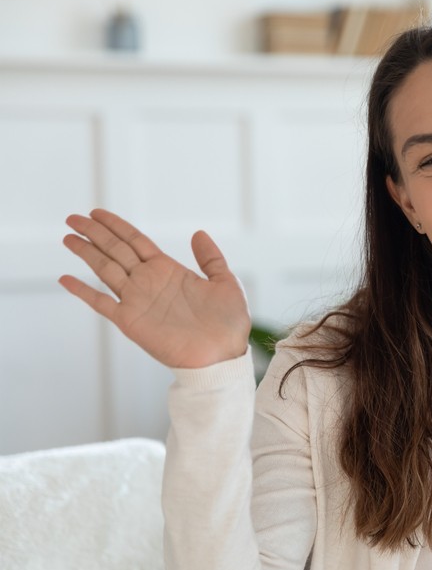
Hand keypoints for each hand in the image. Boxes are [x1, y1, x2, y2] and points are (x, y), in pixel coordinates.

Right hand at [59, 209, 250, 368]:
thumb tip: (198, 232)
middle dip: (94, 233)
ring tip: (68, 237)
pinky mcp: (131, 321)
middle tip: (72, 218)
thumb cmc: (228, 324)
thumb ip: (211, 258)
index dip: (116, 226)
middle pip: (115, 250)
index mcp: (169, 270)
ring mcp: (138, 301)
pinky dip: (82, 291)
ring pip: (105, 269)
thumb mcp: (226, 283)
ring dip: (86, 253)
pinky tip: (65, 278)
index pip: (135, 241)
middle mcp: (149, 282)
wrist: (223, 356)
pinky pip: (101, 303)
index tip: (96, 213)